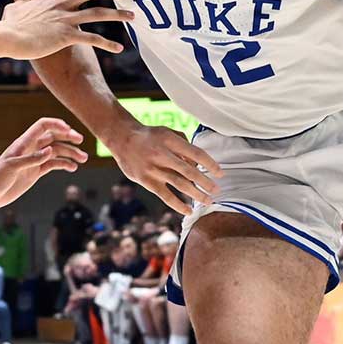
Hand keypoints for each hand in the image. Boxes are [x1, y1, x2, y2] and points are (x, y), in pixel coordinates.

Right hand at [0, 0, 133, 58]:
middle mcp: (61, 5)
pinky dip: (108, 44)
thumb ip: (19, 1)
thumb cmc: (9, 26)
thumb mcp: (13, 9)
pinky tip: (119, 49)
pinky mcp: (66, 36)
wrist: (8, 37)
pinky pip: (93, 39)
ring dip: (118, 14)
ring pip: (98, 13)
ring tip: (132, 17)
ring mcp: (65, 20)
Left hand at [0, 118, 88, 208]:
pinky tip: (73, 168)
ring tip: (83, 158)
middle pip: (54, 137)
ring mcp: (35, 160)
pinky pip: (54, 164)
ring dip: (70, 153)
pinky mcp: (36, 172)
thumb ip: (32, 159)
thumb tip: (51, 150)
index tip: (69, 130)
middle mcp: (32, 149)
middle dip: (68, 137)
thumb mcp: (12, 168)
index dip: (57, 124)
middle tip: (80, 140)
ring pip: (57, 152)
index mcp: (24, 143)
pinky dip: (64, 164)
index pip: (43, 126)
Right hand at [102, 123, 222, 214]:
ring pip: (179, 184)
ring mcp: (154, 169)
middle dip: (205, 182)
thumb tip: (198, 164)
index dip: (210, 164)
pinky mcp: (146, 181)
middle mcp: (162, 154)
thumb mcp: (168, 133)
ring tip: (208, 201)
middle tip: (217, 190)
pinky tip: (188, 210)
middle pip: (189, 171)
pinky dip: (178, 204)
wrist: (122, 138)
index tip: (220, 173)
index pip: (196, 153)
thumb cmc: (150, 136)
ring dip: (196, 194)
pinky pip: (165, 195)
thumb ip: (184, 146)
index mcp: (170, 140)